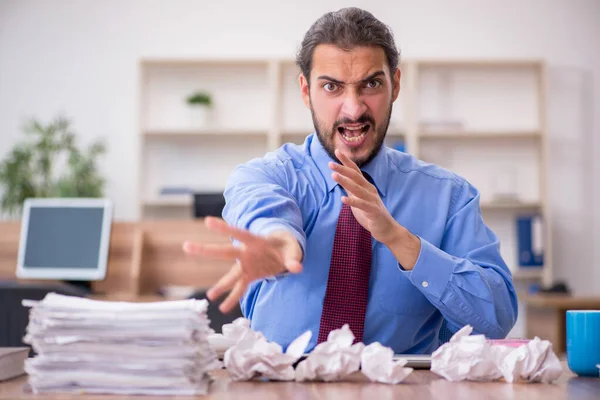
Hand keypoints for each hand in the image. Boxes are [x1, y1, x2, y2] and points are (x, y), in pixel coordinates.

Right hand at [182, 217, 302, 312]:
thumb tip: (296, 267)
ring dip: (220, 286)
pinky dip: (232, 299)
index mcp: (255, 240)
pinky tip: (223, 308)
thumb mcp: (293, 248)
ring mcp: (246, 265)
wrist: (284, 251)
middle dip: (206, 250)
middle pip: (225, 252)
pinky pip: (239, 288)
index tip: (207, 221)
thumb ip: (293, 257)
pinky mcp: (249, 275)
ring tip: (209, 296)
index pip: (238, 232)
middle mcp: (246, 252)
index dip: (224, 227)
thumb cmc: (287, 245)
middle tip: (186, 247)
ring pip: (230, 275)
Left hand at [329, 149, 420, 268]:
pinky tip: (343, 199)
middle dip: (343, 169)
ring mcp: (372, 200)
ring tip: (333, 176)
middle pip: (355, 177)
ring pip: (357, 189)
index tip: (337, 151)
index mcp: (366, 186)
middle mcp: (369, 190)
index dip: (346, 161)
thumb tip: (341, 179)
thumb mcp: (359, 199)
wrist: (387, 229)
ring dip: (345, 182)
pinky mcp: (373, 211)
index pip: (355, 171)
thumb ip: (351, 189)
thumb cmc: (371, 214)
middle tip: (330, 163)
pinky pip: (362, 205)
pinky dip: (353, 202)